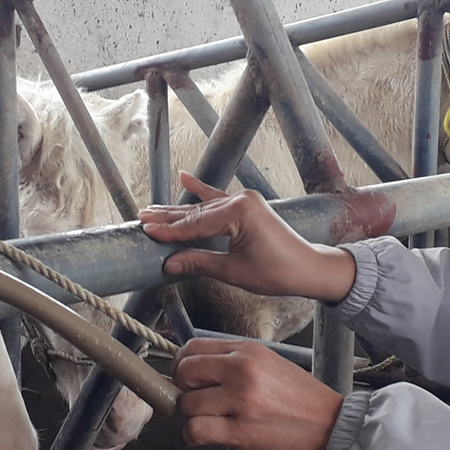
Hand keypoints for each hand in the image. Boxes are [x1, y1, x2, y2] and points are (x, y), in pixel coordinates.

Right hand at [138, 173, 356, 302]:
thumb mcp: (234, 271)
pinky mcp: (247, 205)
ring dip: (178, 210)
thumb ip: (199, 262)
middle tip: (141, 218)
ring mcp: (244, 200)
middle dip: (168, 217)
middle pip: (196, 212)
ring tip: (152, 208)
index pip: (195, 224)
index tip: (146, 231)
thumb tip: (169, 263)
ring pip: (204, 206)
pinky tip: (184, 178)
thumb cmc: (277, 272)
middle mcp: (240, 200)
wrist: (307, 268)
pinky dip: (201, 190)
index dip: (169, 231)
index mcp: (238, 213)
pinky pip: (218, 198)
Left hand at [174, 338, 345, 449]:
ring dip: (193, 417)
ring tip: (211, 422)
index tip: (185, 379)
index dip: (183, 365)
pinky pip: (196, 430)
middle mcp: (242, 370)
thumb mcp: (272, 366)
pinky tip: (207, 437)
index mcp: (249, 351)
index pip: (194, 348)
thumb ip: (236, 363)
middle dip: (184, 389)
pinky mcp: (241, 430)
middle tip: (196, 401)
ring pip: (187, 404)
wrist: (334, 429)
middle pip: (185, 372)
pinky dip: (193, 436)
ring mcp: (241, 400)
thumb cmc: (305, 402)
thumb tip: (199, 370)